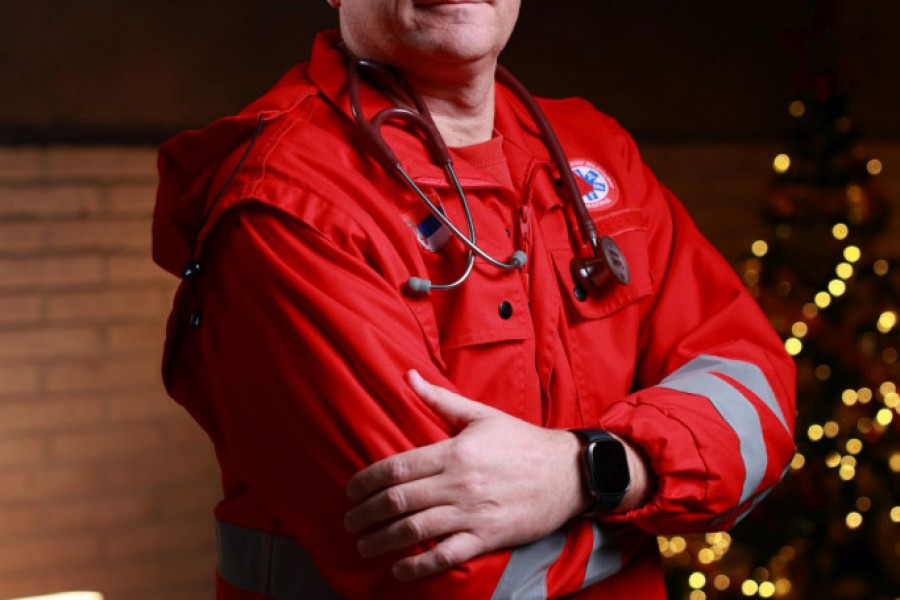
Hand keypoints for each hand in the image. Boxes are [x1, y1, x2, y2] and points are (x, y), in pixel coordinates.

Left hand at [344, 370, 586, 580]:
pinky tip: (399, 570)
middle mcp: (458, 482)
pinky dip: (419, 565)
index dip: (366, 481)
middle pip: (398, 500)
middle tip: (349, 521)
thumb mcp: (481, 415)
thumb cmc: (523, 441)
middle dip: (366, 514)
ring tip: (363, 546)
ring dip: (382, 541)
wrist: (568, 473)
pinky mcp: (488, 537)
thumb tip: (409, 375)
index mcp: (454, 450)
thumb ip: (440, 399)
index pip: (397, 467)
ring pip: (415, 529)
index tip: (350, 491)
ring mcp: (473, 512)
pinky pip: (446, 555)